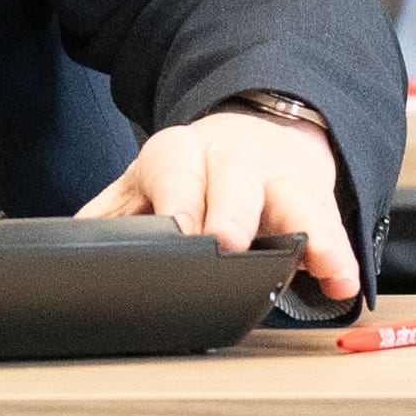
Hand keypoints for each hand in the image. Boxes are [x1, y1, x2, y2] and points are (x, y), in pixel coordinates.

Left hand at [82, 105, 359, 302]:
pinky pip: (331, 227)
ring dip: (306, 234)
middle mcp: (234, 162)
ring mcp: (280, 181)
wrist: (258, 133)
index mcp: (181, 155)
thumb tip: (72, 248)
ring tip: (317, 262)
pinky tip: (342, 281)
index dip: (177, 199)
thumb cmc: (194, 174)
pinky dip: (338, 256)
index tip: (178, 227)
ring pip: (296, 202)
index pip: (175, 171)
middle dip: (233, 211)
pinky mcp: (316, 202)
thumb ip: (114, 214)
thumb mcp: (146, 185)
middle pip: (236, 182)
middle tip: (229, 242)